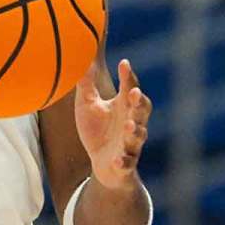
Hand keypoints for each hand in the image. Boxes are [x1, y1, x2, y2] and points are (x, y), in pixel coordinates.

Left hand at [75, 59, 152, 191]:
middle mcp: (132, 123)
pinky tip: (117, 158)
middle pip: (142, 110)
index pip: (130, 88)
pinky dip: (123, 161)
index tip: (124, 63)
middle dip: (139, 102)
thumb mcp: (87, 105)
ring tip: (129, 126)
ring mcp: (130, 144)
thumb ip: (86, 84)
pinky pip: (126, 162)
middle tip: (134, 93)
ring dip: (135, 131)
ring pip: (138, 136)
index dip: (128, 76)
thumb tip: (81, 58)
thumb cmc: (98, 131)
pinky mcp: (124, 163)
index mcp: (124, 106)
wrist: (103, 166)